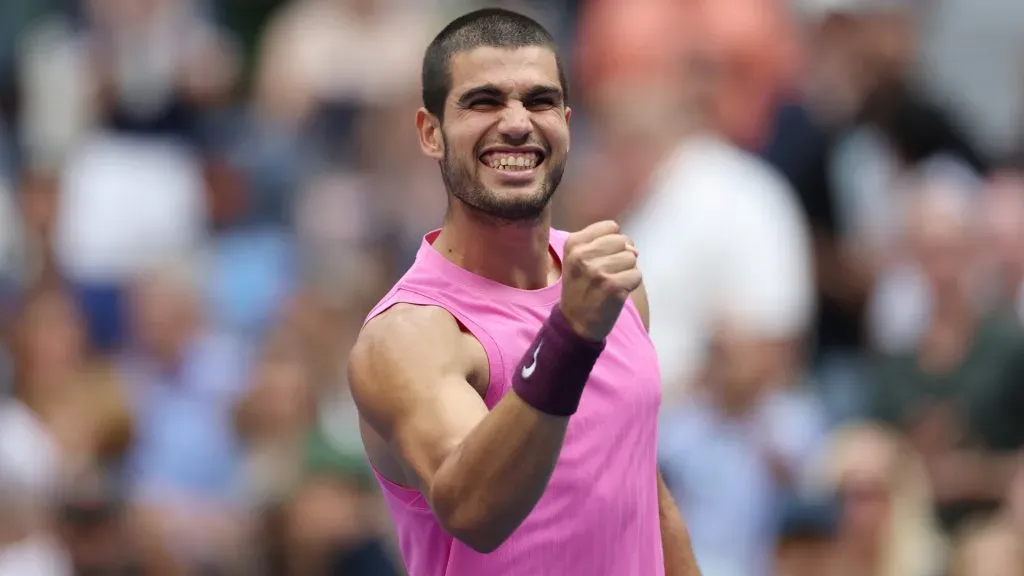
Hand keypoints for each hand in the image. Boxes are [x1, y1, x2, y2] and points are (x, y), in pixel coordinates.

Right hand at [559, 221, 641, 341]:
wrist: (575, 323)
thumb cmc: (580, 287)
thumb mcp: (577, 259)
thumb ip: (602, 244)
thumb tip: (632, 248)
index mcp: (573, 243)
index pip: (610, 226)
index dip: (612, 242)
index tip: (601, 258)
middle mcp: (583, 255)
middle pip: (623, 241)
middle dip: (621, 256)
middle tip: (607, 273)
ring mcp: (598, 270)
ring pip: (632, 258)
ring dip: (626, 271)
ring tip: (611, 283)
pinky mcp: (613, 286)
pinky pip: (637, 275)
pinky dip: (631, 284)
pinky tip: (617, 292)